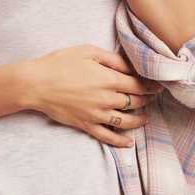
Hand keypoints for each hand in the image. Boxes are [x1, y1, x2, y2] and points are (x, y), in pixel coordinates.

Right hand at [22, 44, 161, 148]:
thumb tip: (130, 65)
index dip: (150, 86)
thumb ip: (112, 59)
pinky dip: (121, 142)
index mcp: (109, 79)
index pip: (138, 85)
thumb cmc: (60, 63)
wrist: (36, 84)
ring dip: (139, 120)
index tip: (157, 86)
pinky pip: (108, 137)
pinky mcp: (86, 125)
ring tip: (145, 118)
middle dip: (146, 100)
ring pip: (126, 121)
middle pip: (135, 102)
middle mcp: (106, 99)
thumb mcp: (88, 51)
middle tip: (152, 98)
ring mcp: (97, 114)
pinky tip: (130, 143)